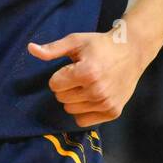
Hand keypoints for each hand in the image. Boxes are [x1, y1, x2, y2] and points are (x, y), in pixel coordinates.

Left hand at [28, 30, 148, 127]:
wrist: (132, 51)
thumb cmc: (100, 45)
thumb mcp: (76, 41)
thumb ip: (52, 49)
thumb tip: (30, 48)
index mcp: (87, 72)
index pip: (54, 85)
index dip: (60, 75)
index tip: (72, 68)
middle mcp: (97, 91)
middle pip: (61, 99)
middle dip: (66, 87)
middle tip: (81, 76)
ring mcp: (106, 103)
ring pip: (71, 110)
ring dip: (74, 99)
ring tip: (88, 85)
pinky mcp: (113, 112)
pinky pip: (83, 121)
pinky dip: (84, 111)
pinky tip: (92, 97)